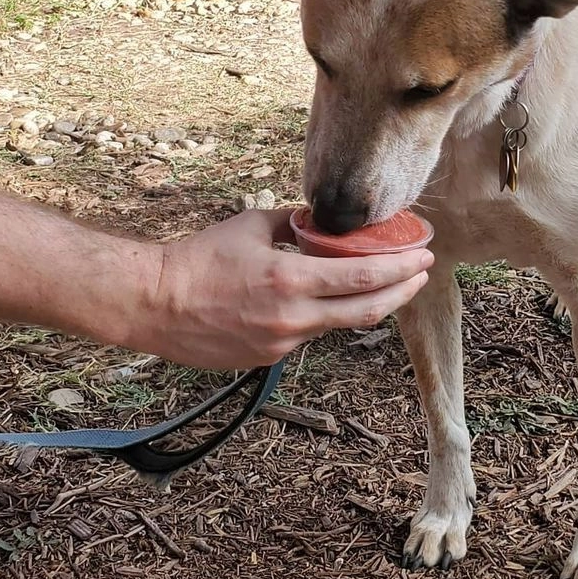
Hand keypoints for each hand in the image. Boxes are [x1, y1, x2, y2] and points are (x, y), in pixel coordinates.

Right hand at [136, 208, 432, 368]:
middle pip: (367, 310)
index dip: (401, 269)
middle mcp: (293, 318)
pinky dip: (325, 314)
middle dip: (402, 291)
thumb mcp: (254, 225)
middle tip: (422, 273)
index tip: (423, 257)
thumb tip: (322, 220)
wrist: (154, 303)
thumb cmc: (200, 258)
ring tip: (386, 282)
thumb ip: (295, 223)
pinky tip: (326, 299)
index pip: (363, 277)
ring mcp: (282, 343)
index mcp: (291, 280)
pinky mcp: (268, 358)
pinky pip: (309, 334)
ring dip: (367, 303)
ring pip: (339, 324)